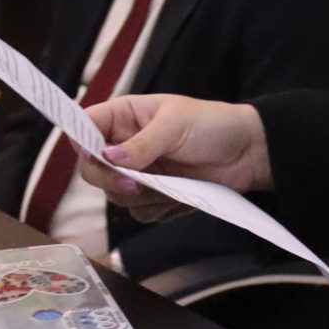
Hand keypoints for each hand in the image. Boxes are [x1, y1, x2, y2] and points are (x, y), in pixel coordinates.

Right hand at [73, 94, 272, 220]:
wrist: (248, 154)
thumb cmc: (212, 124)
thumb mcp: (175, 125)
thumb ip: (142, 143)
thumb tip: (109, 156)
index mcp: (125, 116)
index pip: (86, 126)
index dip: (80, 141)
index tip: (92, 155)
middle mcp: (125, 146)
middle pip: (93, 168)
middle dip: (109, 179)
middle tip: (132, 183)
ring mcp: (140, 173)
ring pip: (115, 195)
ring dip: (137, 196)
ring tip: (168, 187)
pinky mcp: (156, 196)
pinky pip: (140, 211)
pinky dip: (157, 209)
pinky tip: (178, 198)